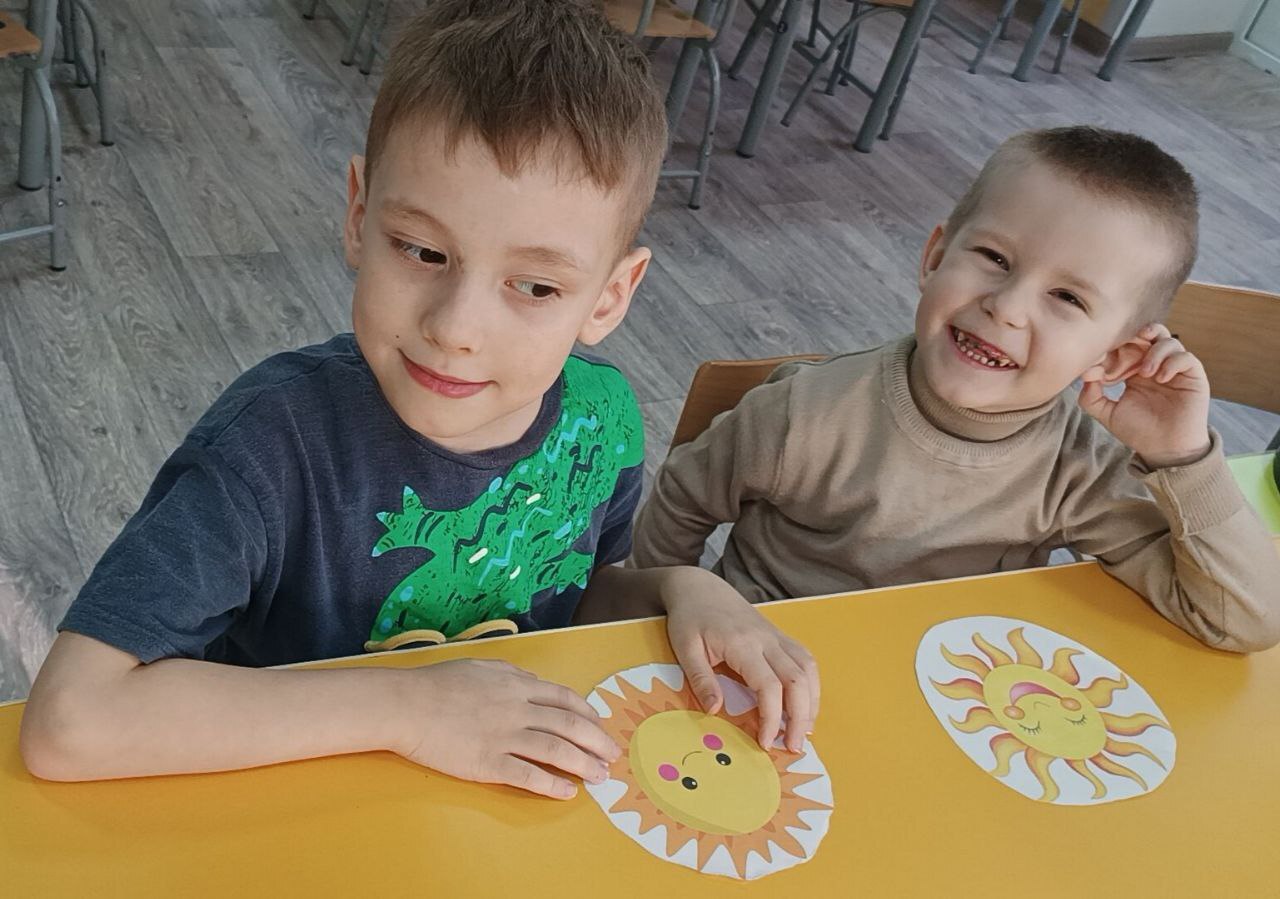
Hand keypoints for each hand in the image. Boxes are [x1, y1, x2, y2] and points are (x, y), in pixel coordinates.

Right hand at [397, 659, 620, 798]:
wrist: (407, 704)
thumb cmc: (439, 684)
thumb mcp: (482, 667)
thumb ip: (511, 674)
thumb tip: (533, 681)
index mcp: (517, 685)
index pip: (565, 699)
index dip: (588, 713)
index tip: (600, 725)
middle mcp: (518, 709)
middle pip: (570, 725)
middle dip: (597, 741)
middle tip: (612, 755)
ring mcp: (505, 736)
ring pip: (556, 750)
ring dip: (583, 764)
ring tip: (599, 776)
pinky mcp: (488, 762)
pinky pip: (528, 775)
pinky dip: (551, 784)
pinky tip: (566, 791)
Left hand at [659, 567, 818, 752]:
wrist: (699, 586)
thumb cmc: (690, 617)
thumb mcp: (685, 647)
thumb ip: (701, 678)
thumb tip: (715, 711)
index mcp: (743, 643)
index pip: (769, 686)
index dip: (772, 718)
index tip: (765, 743)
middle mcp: (767, 639)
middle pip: (798, 680)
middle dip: (801, 717)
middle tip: (793, 747)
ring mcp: (776, 636)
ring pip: (808, 669)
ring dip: (811, 702)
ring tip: (804, 731)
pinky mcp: (779, 636)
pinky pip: (805, 660)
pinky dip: (811, 685)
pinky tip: (805, 704)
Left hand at [1079, 323, 1211, 467]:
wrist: (1165, 450)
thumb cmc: (1139, 432)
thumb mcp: (1108, 414)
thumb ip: (1091, 397)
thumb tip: (1084, 375)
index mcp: (1134, 371)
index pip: (1126, 346)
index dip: (1115, 346)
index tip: (1102, 356)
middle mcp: (1155, 366)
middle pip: (1149, 335)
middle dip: (1137, 334)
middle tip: (1127, 342)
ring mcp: (1174, 370)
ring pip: (1168, 341)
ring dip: (1155, 351)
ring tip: (1145, 372)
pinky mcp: (1192, 377)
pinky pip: (1186, 357)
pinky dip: (1173, 361)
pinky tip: (1162, 378)